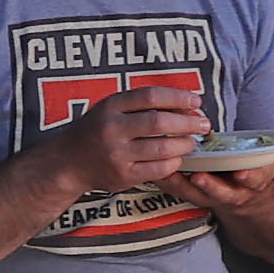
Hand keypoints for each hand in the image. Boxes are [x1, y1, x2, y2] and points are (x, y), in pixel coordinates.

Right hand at [55, 84, 206, 202]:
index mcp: (111, 106)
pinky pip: (158, 169)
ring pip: (162, 148)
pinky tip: (178, 158)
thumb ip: (141, 104)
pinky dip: (174, 163)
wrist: (68, 162)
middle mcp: (112, 129)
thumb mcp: (111, 108)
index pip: (151, 96)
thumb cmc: (98, 129)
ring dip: (185, 144)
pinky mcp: (123, 176)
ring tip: (193, 142)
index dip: (178, 97)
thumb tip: (186, 105)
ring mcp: (117, 154)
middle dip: (188, 122)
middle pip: (159, 122)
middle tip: (204, 124)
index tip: (196, 101)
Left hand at [177, 111, 273, 223]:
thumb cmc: (270, 172)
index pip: (258, 179)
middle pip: (225, 192)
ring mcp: (218, 196)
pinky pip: (184, 193)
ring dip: (183, 185)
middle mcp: (238, 192)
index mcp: (261, 180)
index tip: (243, 174)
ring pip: (200, 195)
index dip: (251, 176)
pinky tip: (154, 171)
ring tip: (168, 173)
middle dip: (213, 186)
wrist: (264, 208)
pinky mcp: (201, 196)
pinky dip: (170, 183)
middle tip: (198, 177)